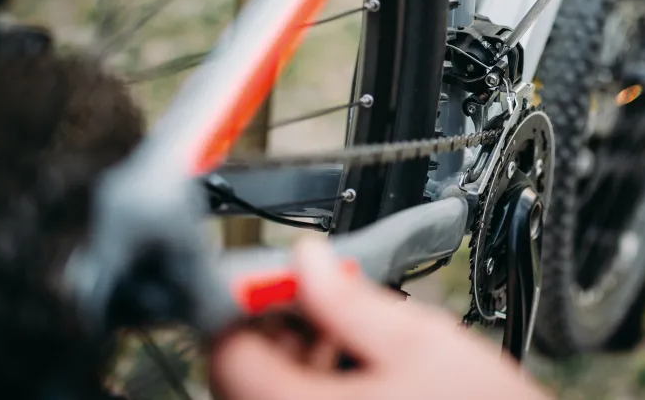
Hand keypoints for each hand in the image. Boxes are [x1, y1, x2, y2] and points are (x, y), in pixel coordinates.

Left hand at [211, 237, 552, 399]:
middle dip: (276, 323)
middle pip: (242, 373)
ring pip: (268, 390)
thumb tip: (303, 258)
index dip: (245, 303)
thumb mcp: (417, 340)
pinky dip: (309, 379)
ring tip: (346, 324)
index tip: (275, 276)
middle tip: (319, 292)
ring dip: (293, 351)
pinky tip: (351, 362)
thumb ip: (348, 299)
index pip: (228, 352)